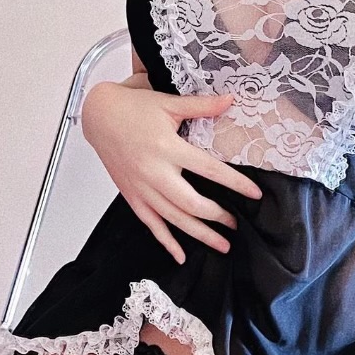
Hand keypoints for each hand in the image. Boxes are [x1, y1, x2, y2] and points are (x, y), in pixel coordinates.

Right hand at [81, 82, 262, 263]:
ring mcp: (141, 187)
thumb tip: (231, 99)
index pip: (209, 169)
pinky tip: (180, 255)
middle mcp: (154, 172)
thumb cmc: (133, 107)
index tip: (254, 194)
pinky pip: (150, 223)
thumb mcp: (170, 103)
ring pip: (173, 219)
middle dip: (217, 216)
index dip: (235, 183)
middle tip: (236, 223)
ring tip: (221, 245)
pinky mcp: (131, 196)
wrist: (99, 115)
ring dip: (199, 234)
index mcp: (167, 147)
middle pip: (191, 203)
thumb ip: (202, 106)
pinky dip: (165, 241)